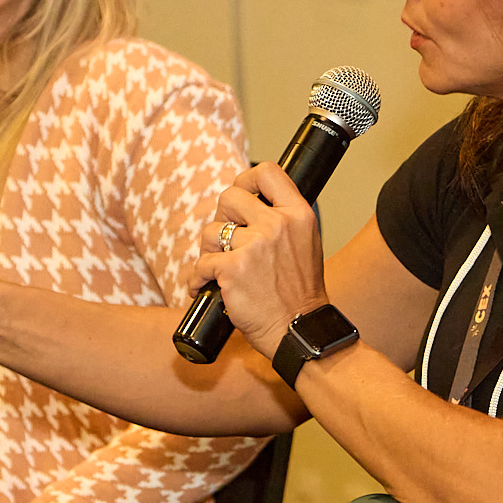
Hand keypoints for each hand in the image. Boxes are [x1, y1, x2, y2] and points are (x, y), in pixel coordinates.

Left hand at [191, 163, 329, 357]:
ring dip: (208, 251)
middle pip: (228, 197)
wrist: (299, 330)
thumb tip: (249, 206)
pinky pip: (200, 264)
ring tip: (217, 269)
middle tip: (226, 241)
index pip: (268, 172)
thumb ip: (283, 221)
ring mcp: (255, 246)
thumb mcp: (305, 244)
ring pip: (210, 232)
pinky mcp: (233, 269)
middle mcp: (277, 225)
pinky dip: (197, 278)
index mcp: (298, 214)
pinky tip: (203, 287)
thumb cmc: (299, 293)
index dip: (246, 179)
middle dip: (221, 219)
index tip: (241, 193)